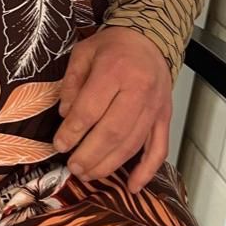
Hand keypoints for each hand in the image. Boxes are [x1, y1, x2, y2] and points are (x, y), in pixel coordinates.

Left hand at [53, 26, 171, 192]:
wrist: (150, 39)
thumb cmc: (113, 46)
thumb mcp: (84, 52)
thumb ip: (72, 81)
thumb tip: (65, 114)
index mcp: (115, 70)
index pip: (90, 108)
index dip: (73, 131)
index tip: (59, 145)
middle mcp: (138, 90)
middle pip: (112, 132)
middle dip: (89, 154)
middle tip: (72, 167)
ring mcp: (155, 107)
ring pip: (133, 144)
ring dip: (109, 165)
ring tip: (88, 174)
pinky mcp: (165, 118)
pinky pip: (159, 149)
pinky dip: (147, 171)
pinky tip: (132, 187)